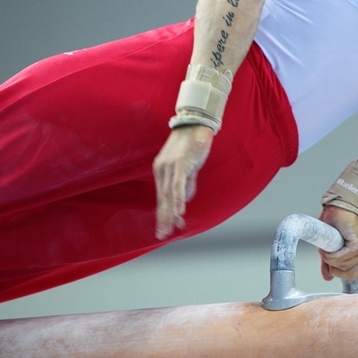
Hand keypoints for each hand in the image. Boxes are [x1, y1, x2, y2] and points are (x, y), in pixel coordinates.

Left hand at [152, 125, 213, 239]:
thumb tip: (186, 198)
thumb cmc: (193, 141)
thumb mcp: (190, 165)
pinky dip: (178, 200)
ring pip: (168, 195)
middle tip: (161, 235)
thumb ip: (188, 182)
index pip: (161, 196)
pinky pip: (178, 186)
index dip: (164, 213)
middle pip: (161, 198)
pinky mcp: (180, 164)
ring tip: (170, 229)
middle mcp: (161, 169)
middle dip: (162, 218)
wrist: (196, 122)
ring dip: (170, 213)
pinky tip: (179, 212)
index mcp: (161, 170)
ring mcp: (169, 166)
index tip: (165, 228)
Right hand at [318, 205, 357, 291]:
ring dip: (331, 260)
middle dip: (335, 269)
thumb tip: (327, 278)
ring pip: (345, 268)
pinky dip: (331, 256)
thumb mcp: (331, 247)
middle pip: (351, 275)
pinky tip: (327, 249)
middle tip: (326, 257)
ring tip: (325, 249)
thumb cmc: (335, 223)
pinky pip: (343, 259)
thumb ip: (331, 263)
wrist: (339, 206)